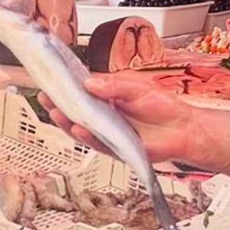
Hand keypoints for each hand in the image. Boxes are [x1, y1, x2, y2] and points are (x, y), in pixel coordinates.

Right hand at [40, 74, 204, 164]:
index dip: (63, 88)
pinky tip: (78, 128)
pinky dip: (87, 137)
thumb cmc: (163, 107)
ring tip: (56, 112)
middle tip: (45, 96)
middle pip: (75, 113)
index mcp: (106, 99)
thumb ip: (113, 84)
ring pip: (81, 130)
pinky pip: (97, 144)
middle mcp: (103, 117)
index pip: (80, 93)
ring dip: (67, 122)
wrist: (183, 128)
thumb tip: (88, 82)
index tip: (49, 80)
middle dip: (58, 105)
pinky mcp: (116, 149)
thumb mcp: (137, 86)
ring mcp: (108, 134)